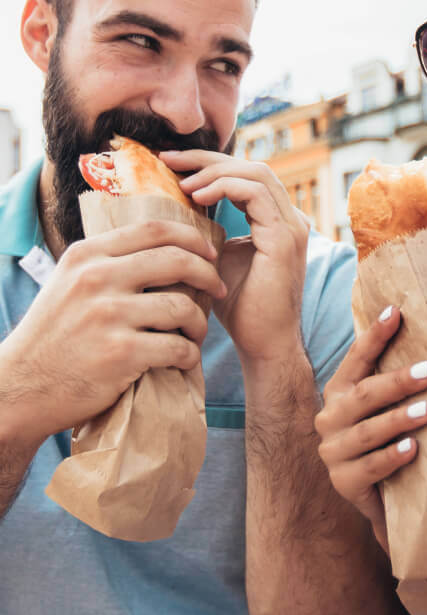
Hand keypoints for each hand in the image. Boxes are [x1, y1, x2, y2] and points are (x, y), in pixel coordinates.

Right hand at [0, 220, 225, 447]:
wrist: (21, 386)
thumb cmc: (54, 334)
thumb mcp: (70, 281)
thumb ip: (107, 260)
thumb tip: (161, 242)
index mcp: (87, 255)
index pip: (154, 228)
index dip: (192, 237)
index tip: (209, 254)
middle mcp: (96, 278)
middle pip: (176, 260)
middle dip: (207, 274)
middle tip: (218, 288)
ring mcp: (108, 316)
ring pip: (182, 306)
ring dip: (200, 322)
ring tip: (196, 333)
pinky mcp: (120, 354)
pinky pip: (176, 348)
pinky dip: (188, 355)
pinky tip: (184, 359)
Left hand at [161, 151, 309, 364]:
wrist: (262, 346)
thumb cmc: (239, 308)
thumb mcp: (217, 258)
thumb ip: (207, 231)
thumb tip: (171, 208)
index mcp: (277, 221)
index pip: (247, 175)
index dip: (209, 164)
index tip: (171, 163)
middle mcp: (290, 218)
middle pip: (252, 166)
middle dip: (208, 158)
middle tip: (168, 158)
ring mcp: (291, 227)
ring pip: (256, 173)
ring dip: (213, 171)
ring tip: (181, 180)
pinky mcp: (284, 239)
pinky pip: (255, 194)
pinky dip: (224, 187)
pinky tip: (195, 195)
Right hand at [315, 306, 426, 552]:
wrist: (378, 496)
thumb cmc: (386, 439)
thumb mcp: (385, 407)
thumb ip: (393, 378)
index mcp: (339, 391)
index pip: (356, 358)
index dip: (375, 335)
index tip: (396, 312)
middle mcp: (330, 418)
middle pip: (365, 394)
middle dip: (398, 381)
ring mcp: (334, 451)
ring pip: (367, 431)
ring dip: (398, 420)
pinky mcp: (344, 482)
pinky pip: (370, 467)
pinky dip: (391, 457)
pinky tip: (413, 448)